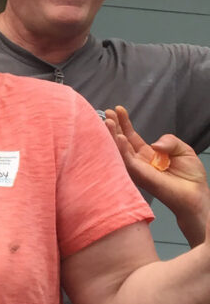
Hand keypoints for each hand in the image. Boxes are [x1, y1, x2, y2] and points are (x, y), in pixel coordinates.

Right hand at [105, 105, 209, 243]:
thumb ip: (169, 140)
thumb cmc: (190, 176)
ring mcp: (137, 168)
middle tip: (107, 113)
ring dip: (112, 136)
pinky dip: (121, 149)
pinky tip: (119, 138)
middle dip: (114, 127)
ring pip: (119, 150)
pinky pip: (127, 161)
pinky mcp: (139, 176)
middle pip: (121, 141)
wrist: (195, 194)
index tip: (118, 109)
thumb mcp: (183, 149)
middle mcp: (138, 161)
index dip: (125, 123)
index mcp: (147, 154)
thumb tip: (154, 144)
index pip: (131, 136)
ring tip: (107, 121)